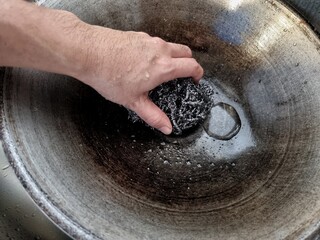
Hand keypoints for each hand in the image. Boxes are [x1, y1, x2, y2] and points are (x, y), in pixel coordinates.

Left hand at [77, 27, 203, 133]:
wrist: (87, 52)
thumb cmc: (108, 75)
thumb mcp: (133, 101)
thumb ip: (153, 115)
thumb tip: (166, 127)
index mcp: (164, 67)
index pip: (192, 66)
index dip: (198, 73)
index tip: (195, 80)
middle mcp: (160, 50)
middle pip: (185, 52)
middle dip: (189, 62)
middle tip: (183, 74)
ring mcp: (148, 40)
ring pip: (170, 45)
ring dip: (173, 56)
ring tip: (161, 69)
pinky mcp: (137, 35)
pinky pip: (154, 42)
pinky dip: (157, 51)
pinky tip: (143, 61)